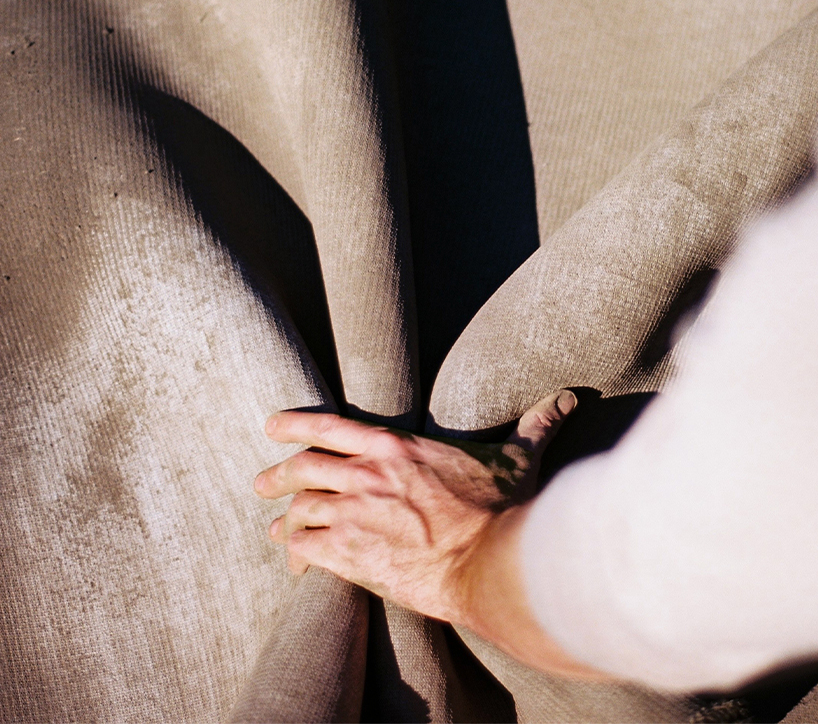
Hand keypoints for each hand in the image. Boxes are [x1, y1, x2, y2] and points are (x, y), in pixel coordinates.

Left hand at [254, 390, 576, 625]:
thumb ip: (532, 426)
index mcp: (393, 446)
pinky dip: (294, 551)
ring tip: (273, 525)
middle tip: (262, 483)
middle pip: (302, 468)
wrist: (490, 563)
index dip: (293, 424)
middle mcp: (364, 474)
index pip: (328, 425)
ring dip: (282, 517)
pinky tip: (293, 560)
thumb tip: (566, 398)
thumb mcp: (515, 459)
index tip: (271, 426)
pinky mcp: (350, 554)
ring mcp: (353, 513)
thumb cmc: (500, 509)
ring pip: (298, 508)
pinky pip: (305, 547)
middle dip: (276, 475)